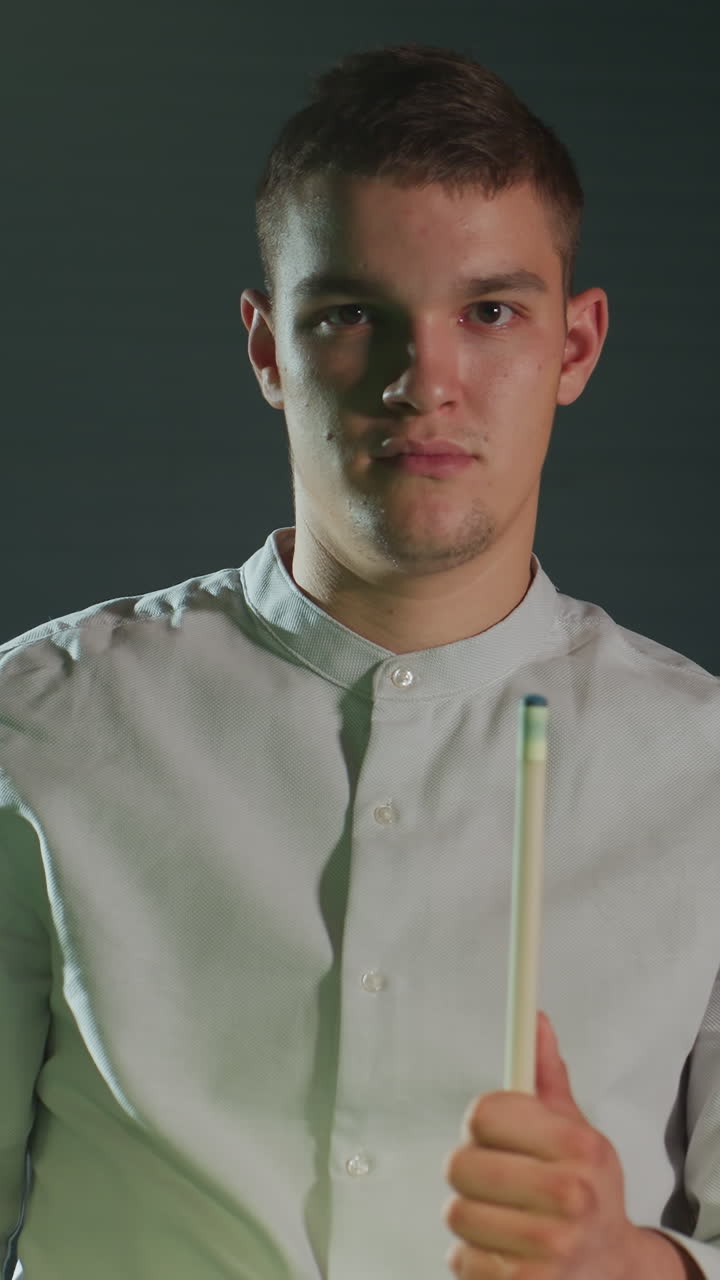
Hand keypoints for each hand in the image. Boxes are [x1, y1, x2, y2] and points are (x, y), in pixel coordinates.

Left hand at [441, 1010, 637, 1277]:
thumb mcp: (577, 1132)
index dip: (480, 1124)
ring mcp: (549, 1246)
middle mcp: (571, 1194)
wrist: (612, 1270)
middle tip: (498, 1183)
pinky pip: (460, 1257)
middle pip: (460, 1163)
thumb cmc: (587, 1193)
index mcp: (580, 1146)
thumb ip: (547, 1077)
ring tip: (505, 1219)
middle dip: (472, 1173)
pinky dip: (474, 1257)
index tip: (492, 1135)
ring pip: (455, 1212)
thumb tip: (535, 1021)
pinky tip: (506, 1252)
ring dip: (471, 1218)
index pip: (485, 1113)